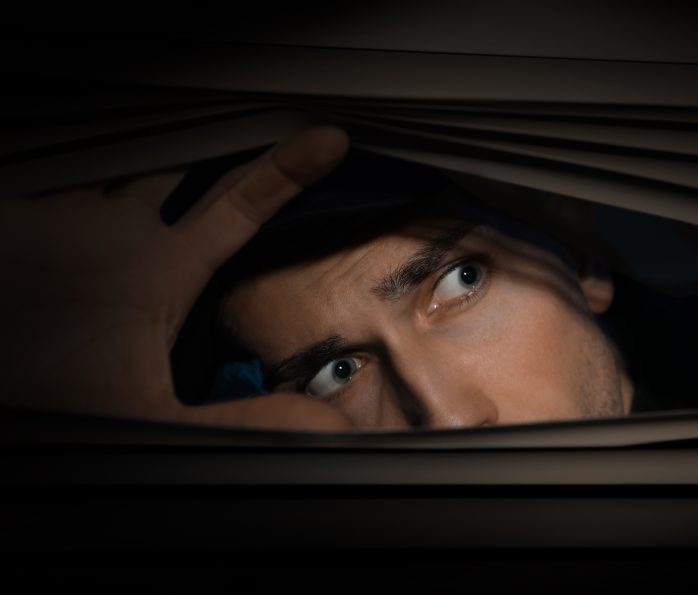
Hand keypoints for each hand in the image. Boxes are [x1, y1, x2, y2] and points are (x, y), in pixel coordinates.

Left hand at [0, 125, 357, 430]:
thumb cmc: (48, 400)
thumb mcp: (155, 421)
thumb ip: (239, 420)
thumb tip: (322, 422)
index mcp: (160, 270)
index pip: (240, 207)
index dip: (287, 171)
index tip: (326, 139)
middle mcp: (116, 230)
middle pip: (177, 171)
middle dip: (207, 154)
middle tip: (230, 139)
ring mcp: (65, 218)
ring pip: (116, 172)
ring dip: (141, 168)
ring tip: (159, 167)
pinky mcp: (18, 217)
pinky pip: (58, 180)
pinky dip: (81, 181)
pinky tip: (85, 195)